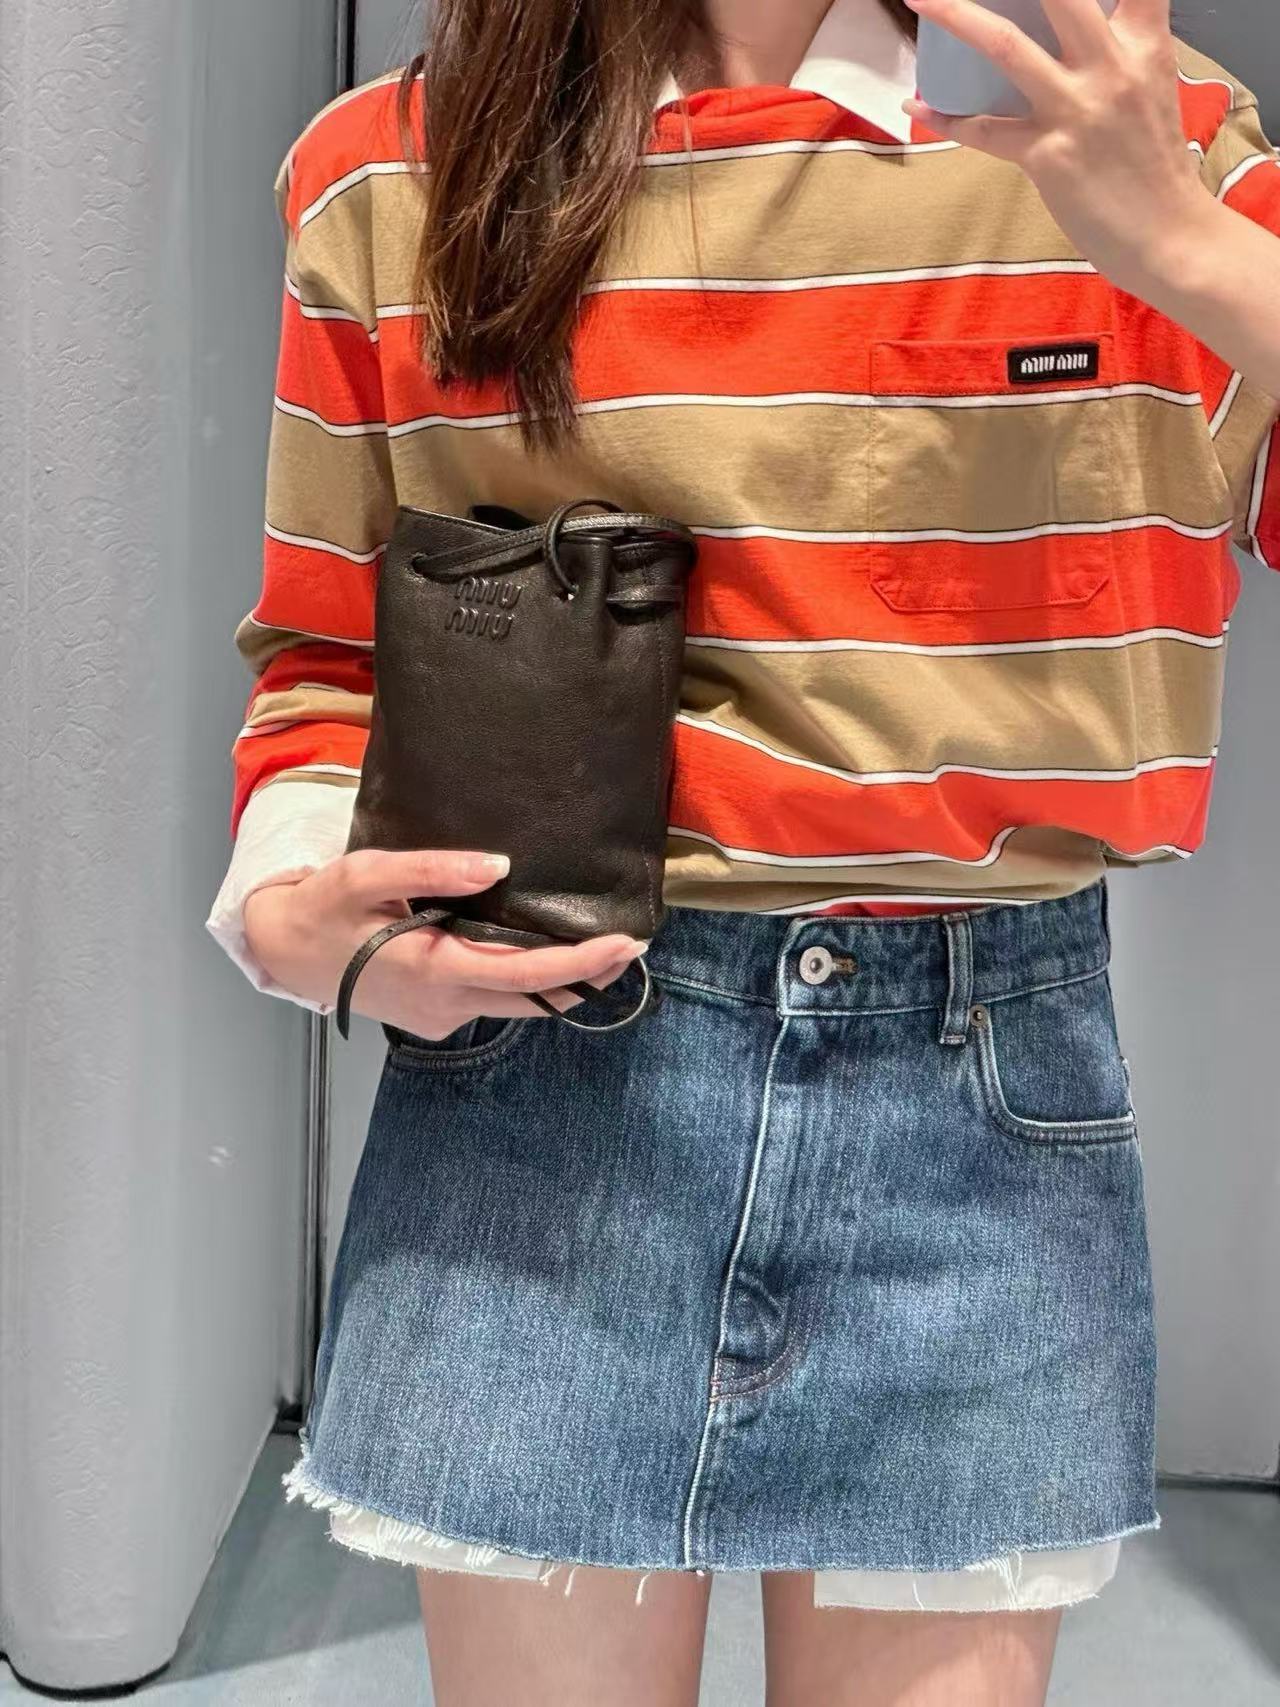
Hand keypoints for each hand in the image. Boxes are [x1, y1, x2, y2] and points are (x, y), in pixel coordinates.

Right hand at [242, 847, 647, 1036]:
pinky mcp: (436, 1019)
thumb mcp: (369, 873)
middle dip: (588, 976)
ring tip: (598, 946)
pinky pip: (491, 1000)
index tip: (625, 945)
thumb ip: (435, 867)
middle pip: (535, 999)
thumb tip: (499, 867)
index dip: (581, 964)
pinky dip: (521, 982)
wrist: (285, 952)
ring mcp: (441, 1019)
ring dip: (558, 981)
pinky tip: (534, 952)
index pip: (527, 976)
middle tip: (632, 945)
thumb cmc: (325, 907)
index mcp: (434, 971)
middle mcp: (445, 1007)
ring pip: (515, 1004)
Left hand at [901, 0, 1207, 292]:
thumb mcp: (1152, 85)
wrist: (1168, 236)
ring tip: (919, 0)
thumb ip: (1121, 50)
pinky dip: (945, 117)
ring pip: (1007, 46)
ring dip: (956, 16)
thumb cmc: (1153, 163)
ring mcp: (1077, 110)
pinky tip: (917, 105)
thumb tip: (1076, 32)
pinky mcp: (1047, 156)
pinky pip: (983, 131)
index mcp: (1144, 44)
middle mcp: (1112, 67)